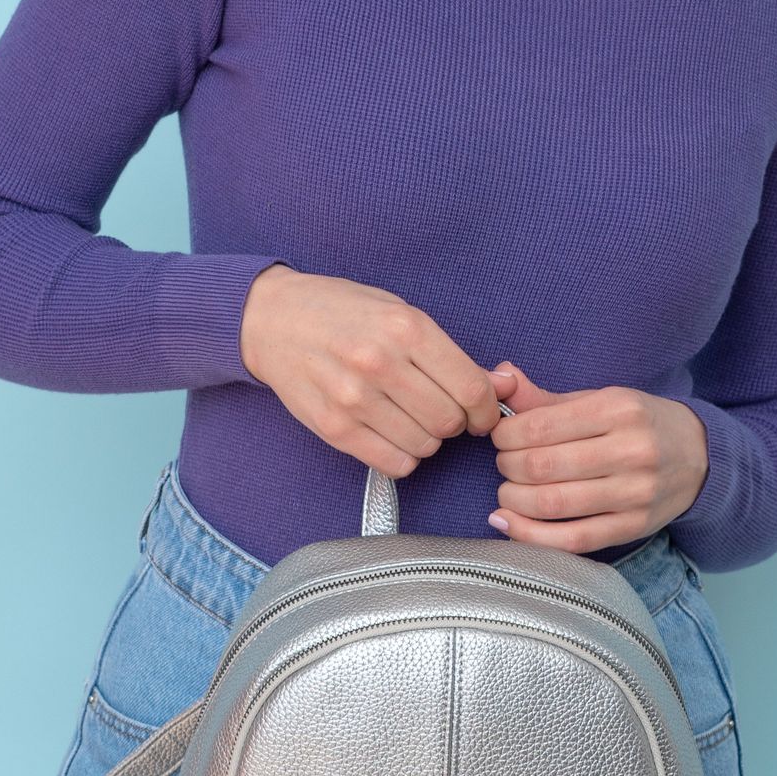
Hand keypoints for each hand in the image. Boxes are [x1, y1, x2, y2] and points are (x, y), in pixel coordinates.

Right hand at [239, 265, 503, 478]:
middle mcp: (380, 362)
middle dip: (455, 424)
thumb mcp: (400, 313)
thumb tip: (503, 385)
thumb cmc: (343, 312)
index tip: (482, 414)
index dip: (486, 409)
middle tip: (441, 412)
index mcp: (406, 327)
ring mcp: (353, 398)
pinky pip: (393, 463)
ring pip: (424, 446)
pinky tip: (393, 435)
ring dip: (428, 440)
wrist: (273, 319)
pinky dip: (404, 457)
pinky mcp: (333, 427)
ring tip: (411, 419)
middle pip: (449, 421)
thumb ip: (448, 353)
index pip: (470, 388)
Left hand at [483, 363, 711, 552]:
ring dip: (513, 500)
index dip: (505, 434)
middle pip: (542, 466)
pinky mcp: (634, 526)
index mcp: (619, 409)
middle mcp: (631, 450)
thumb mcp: (601, 400)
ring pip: (553, 504)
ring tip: (507, 492)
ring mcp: (635, 493)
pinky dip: (531, 535)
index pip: (540, 425)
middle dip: (507, 466)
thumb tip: (500, 378)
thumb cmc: (639, 424)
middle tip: (504, 463)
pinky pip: (573, 539)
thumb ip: (546, 399)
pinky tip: (508, 523)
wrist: (700, 457)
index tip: (500, 437)